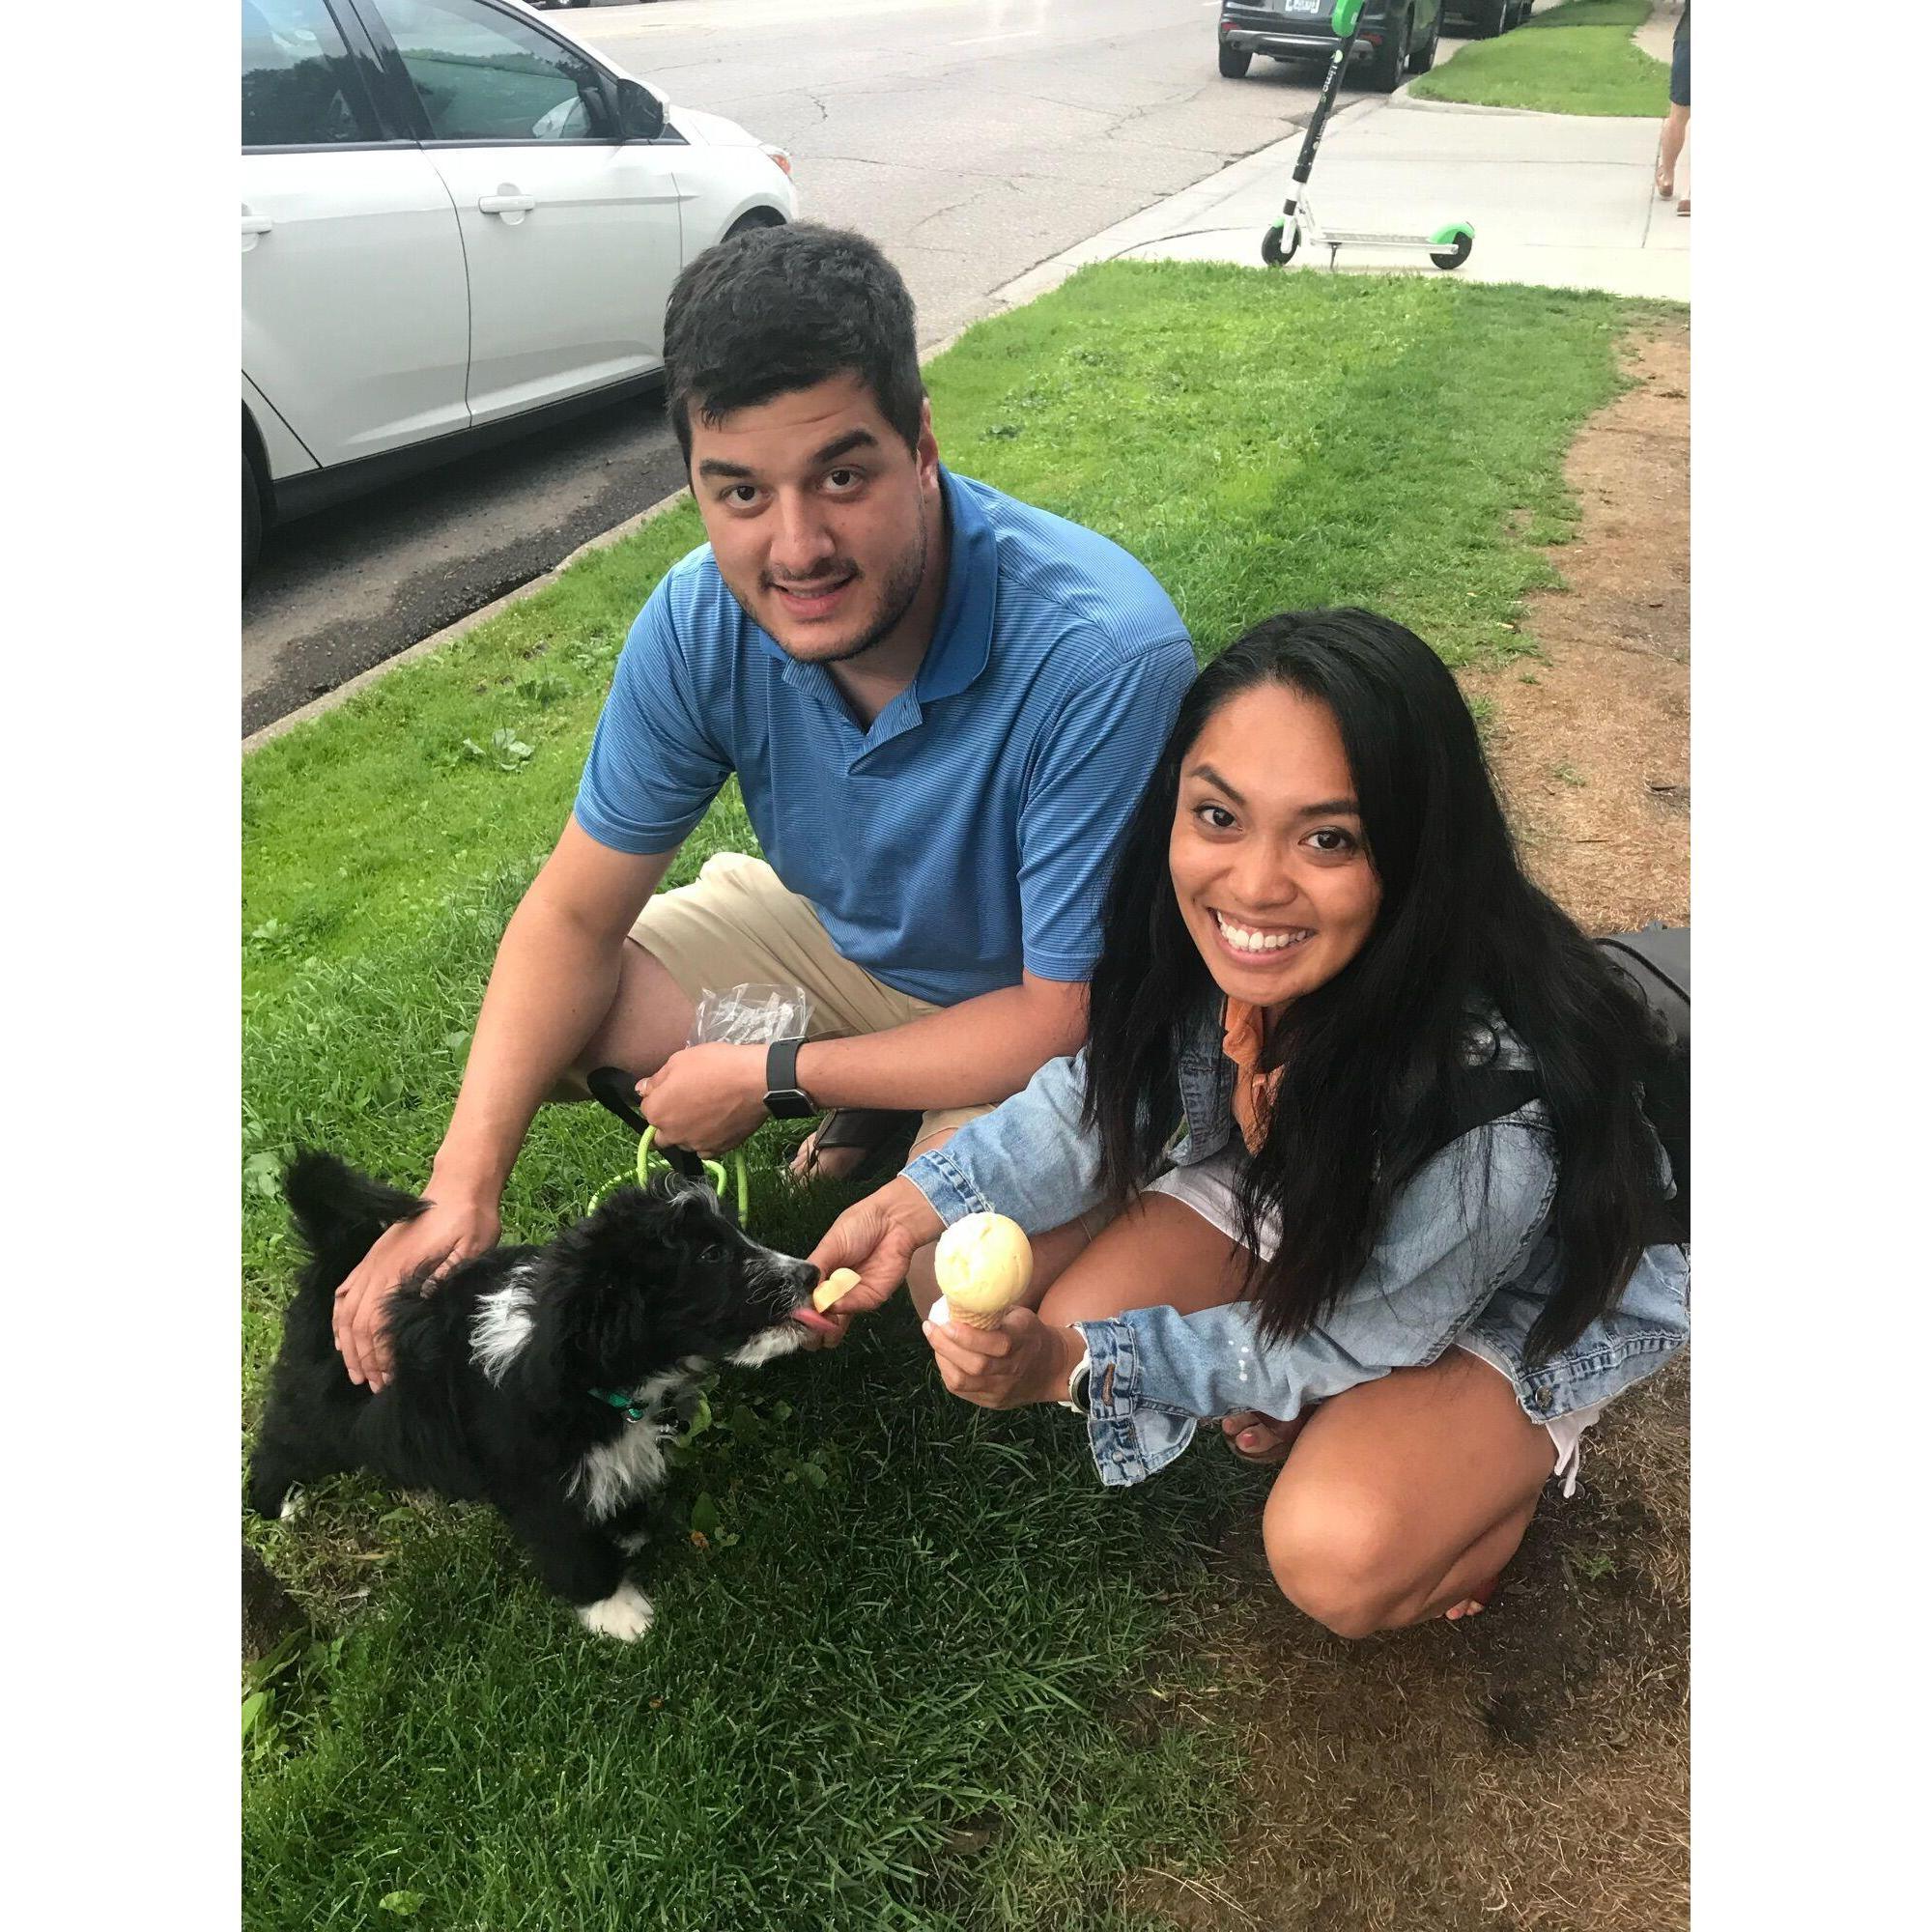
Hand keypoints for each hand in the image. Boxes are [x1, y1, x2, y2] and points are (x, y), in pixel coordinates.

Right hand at [332, 1185, 499, 1390]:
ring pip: (347, 1310)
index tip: (389, 1379)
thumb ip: (445, 1276)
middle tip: (373, 1385)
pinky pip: (347, 1291)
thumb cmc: (470, 1219)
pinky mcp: (375, 1257)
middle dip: (363, 1358)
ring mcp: (373, 1261)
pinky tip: (341, 1336)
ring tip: (356, 1371)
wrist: (459, 1186)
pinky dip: (339, 1317)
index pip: (378, 1323)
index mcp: (399, 1270)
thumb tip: (420, 1307)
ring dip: (348, 1344)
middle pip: (358, 1323)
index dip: (381, 1355)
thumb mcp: (470, 1247)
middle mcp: (378, 1268)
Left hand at [637, 1042, 766, 1155]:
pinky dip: (706, 1140)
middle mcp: (671, 1134)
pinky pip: (704, 1149)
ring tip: (706, 1112)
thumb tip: (642, 1089)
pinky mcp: (717, 1150)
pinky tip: (716, 1124)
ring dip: (687, 1131)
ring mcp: (695, 1145)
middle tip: (687, 1103)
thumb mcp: (679, 1060)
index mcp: (657, 1111)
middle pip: (660, 1133)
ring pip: (683, 1142)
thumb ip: (657, 1079)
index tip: (675, 1087)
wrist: (754, 1081)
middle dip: (668, 1120)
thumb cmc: (714, 1065)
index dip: (660, 1096)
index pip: (647, 1107)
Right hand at [803, 1175, 943, 1348]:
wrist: (893, 1221)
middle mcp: (835, 1290)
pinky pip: (853, 1308)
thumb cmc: (860, 1225)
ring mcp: (853, 1296)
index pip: (805, 1301)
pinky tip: (833, 1306)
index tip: (790, 1319)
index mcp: (821, 1275)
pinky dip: (842, 1308)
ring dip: (825, 1327)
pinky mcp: (871, 1298)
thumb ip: (815, 1271)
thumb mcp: (829, 1245)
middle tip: (802, 1330)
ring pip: (835, 1322)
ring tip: (815, 1329)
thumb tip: (802, 1298)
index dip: (798, 1312)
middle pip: (819, 1318)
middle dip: (809, 1328)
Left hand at [923, 1304, 1082, 1410]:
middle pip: (975, 1365)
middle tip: (931, 1327)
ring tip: (934, 1339)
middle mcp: (1013, 1371)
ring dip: (942, 1358)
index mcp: (1023, 1343)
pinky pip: (962, 1391)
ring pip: (964, 1381)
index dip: (968, 1336)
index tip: (946, 1321)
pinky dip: (947, 1371)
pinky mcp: (992, 1402)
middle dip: (946, 1345)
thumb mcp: (1020, 1316)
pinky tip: (943, 1356)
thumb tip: (958, 1296)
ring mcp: (1002, 1390)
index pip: (997, 1344)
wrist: (1051, 1369)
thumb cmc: (1029, 1334)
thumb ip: (993, 1310)